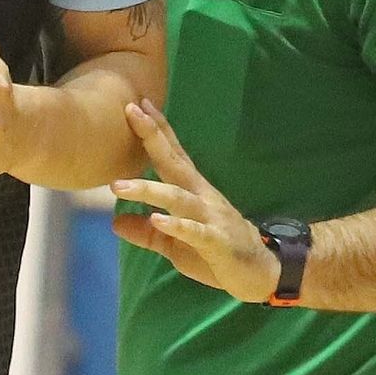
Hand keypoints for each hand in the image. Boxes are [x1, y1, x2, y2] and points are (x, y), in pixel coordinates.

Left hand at [110, 100, 278, 300]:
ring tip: (118, 186)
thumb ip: (146, 232)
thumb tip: (115, 222)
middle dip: (153, 137)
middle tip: (130, 112)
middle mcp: (201, 197)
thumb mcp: (174, 244)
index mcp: (192, 192)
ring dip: (148, 190)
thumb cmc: (215, 253)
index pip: (172, 155)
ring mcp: (210, 218)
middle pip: (174, 162)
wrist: (260, 270)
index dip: (156, 130)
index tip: (136, 104)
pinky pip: (195, 231)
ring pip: (177, 197)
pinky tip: (158, 220)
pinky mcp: (217, 242)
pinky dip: (177, 225)